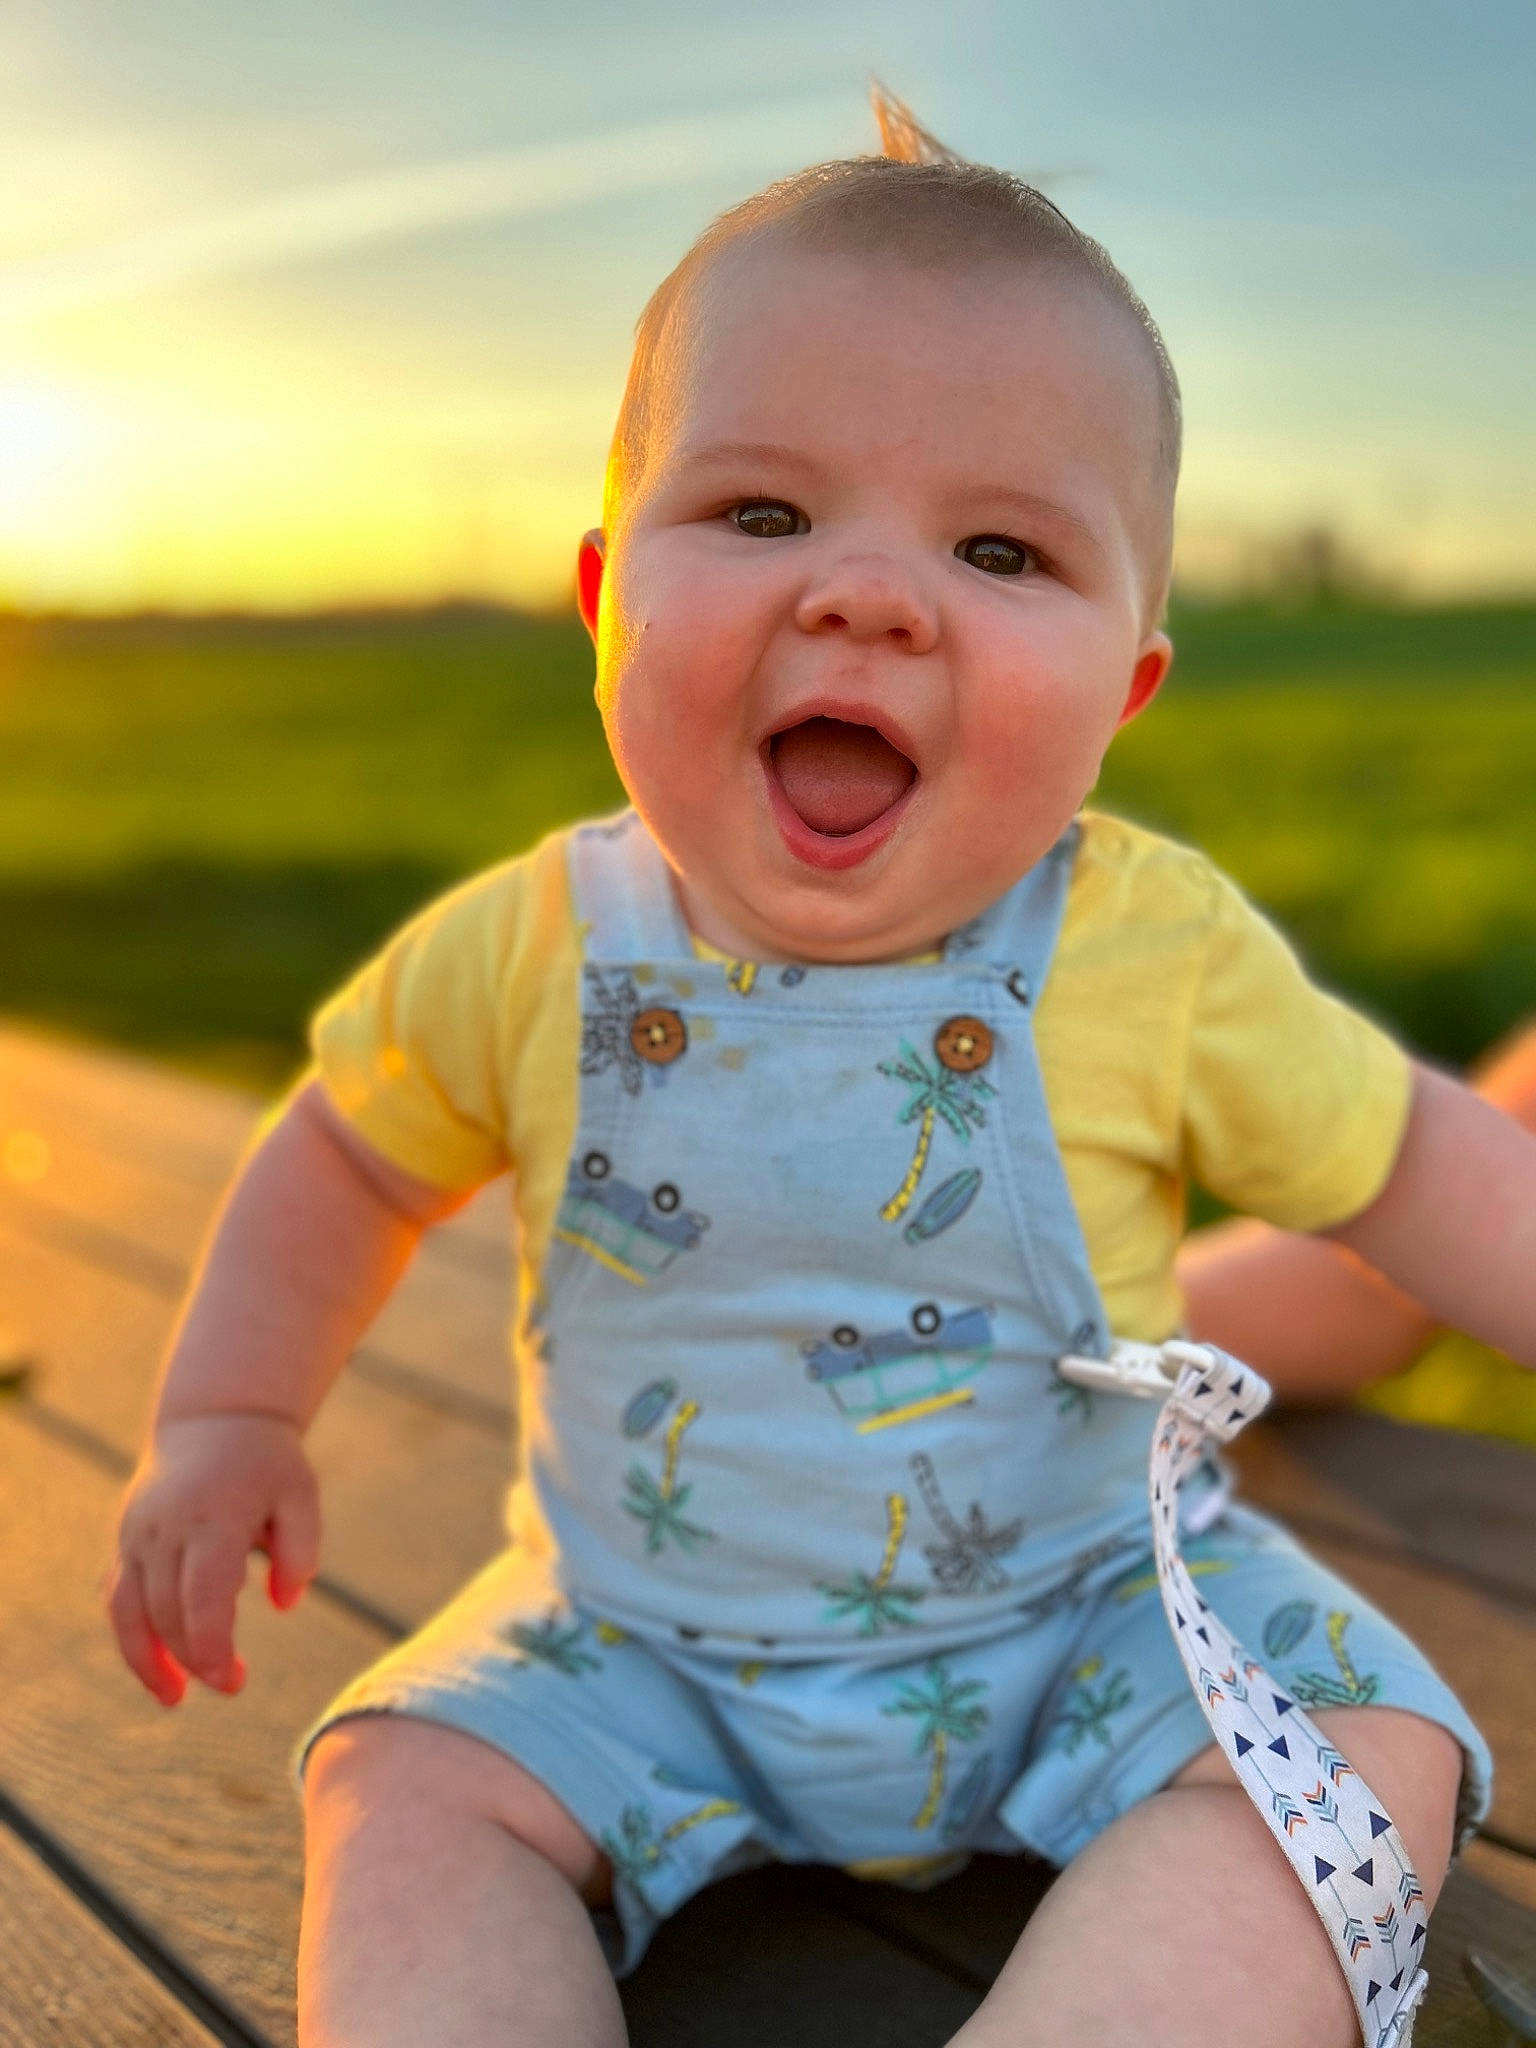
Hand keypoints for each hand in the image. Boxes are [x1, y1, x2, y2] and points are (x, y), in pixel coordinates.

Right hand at [105, 1413, 320, 1705]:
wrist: (214, 1419)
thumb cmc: (267, 1464)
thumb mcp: (301, 1494)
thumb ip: (301, 1549)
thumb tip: (285, 1605)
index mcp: (213, 1517)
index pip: (202, 1597)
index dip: (212, 1648)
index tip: (234, 1681)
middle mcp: (166, 1527)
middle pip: (167, 1611)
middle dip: (195, 1659)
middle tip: (233, 1684)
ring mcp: (138, 1533)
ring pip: (130, 1611)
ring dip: (148, 1660)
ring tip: (175, 1698)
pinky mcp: (126, 1540)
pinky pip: (118, 1598)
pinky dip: (132, 1636)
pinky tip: (157, 1666)